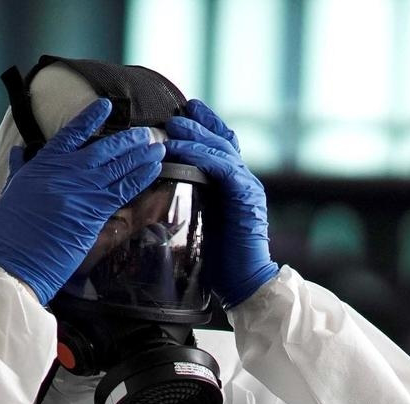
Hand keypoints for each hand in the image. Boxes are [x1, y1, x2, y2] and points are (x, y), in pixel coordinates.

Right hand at [0, 99, 164, 304]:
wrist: (19, 259)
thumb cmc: (11, 230)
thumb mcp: (11, 191)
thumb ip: (20, 167)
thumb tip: (18, 150)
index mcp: (45, 163)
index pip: (71, 133)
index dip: (91, 117)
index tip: (106, 105)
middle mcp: (67, 172)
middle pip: (104, 149)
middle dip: (128, 139)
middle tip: (147, 132)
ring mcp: (83, 191)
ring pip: (119, 167)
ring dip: (141, 155)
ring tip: (158, 146)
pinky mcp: (95, 212)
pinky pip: (124, 190)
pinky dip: (141, 177)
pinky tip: (154, 169)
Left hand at [164, 100, 278, 307]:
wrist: (245, 284)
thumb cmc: (220, 261)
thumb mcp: (201, 224)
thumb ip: (192, 204)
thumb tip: (162, 195)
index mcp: (232, 187)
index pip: (221, 147)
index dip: (205, 127)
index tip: (184, 112)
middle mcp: (243, 181)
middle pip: (223, 141)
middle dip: (200, 124)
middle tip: (175, 113)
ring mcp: (247, 188)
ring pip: (222, 150)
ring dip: (196, 136)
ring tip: (173, 127)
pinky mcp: (246, 198)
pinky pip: (223, 168)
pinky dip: (202, 156)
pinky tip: (183, 150)